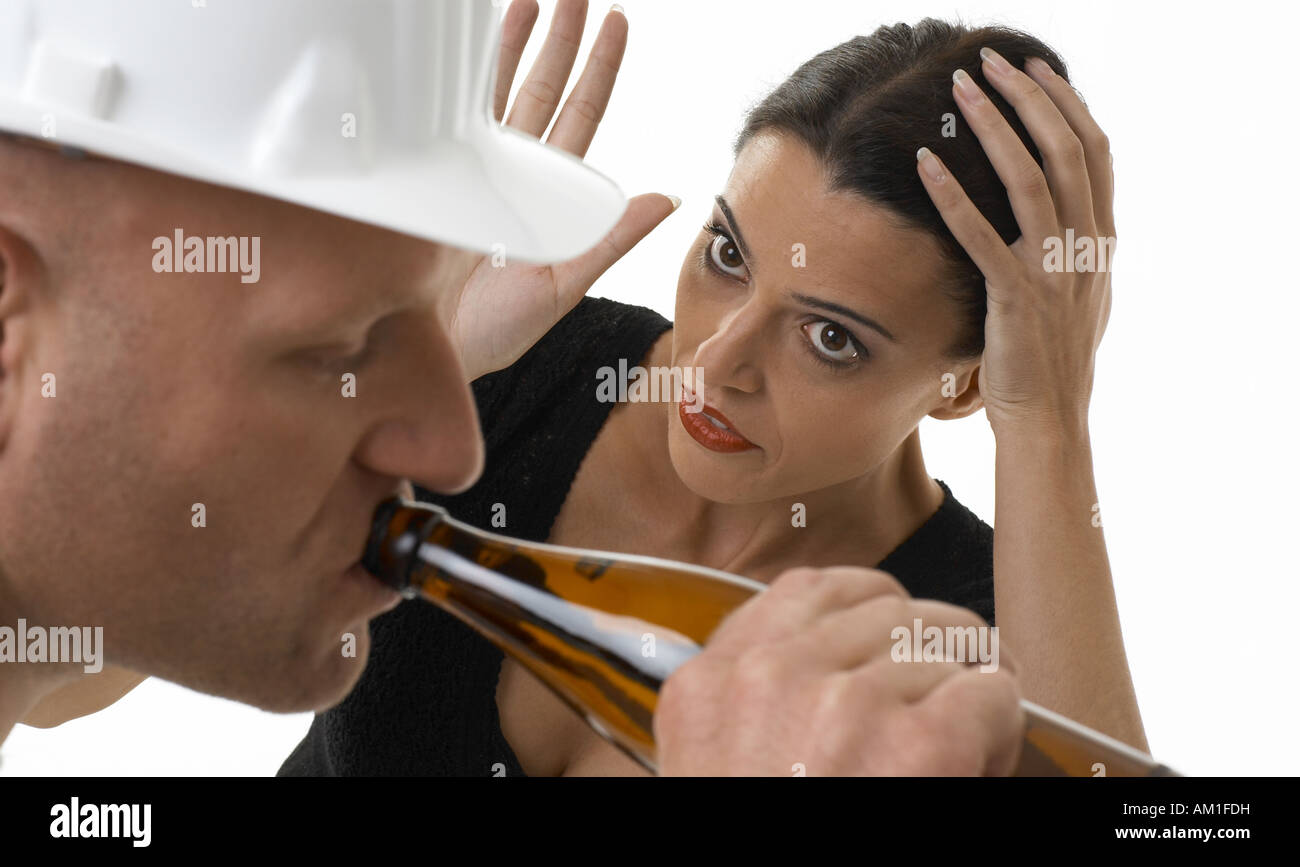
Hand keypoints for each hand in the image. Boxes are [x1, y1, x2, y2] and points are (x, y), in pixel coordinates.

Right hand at [447, 0, 677, 380]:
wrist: (430, 354)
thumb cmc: (497, 332)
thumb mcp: (563, 285)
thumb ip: (610, 238)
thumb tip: (668, 197)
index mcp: (549, 194)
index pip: (581, 114)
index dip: (598, 68)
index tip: (616, 21)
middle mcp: (512, 174)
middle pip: (541, 88)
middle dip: (558, 38)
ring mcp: (469, 171)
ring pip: (494, 92)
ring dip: (509, 43)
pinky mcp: (429, 177)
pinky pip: (442, 114)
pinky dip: (452, 76)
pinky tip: (455, 44)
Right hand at [654, 567, 1023, 775]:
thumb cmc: (758, 847)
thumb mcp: (720, 762)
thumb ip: (759, 695)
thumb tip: (844, 653)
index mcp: (713, 685)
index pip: (811, 588)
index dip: (871, 613)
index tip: (890, 647)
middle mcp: (773, 678)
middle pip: (892, 610)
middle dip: (926, 655)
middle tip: (937, 709)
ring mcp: (847, 704)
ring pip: (951, 641)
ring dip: (965, 690)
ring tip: (955, 749)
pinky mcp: (923, 745)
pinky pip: (992, 690)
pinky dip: (1000, 726)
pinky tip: (973, 765)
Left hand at [916, 50, 1114, 436]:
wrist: (1049, 418)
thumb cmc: (1051, 359)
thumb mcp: (1080, 295)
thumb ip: (1077, 250)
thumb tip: (1067, 215)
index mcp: (1101, 242)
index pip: (1094, 153)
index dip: (1067, 105)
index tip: (1038, 71)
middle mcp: (1086, 248)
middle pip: (1066, 151)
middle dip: (1031, 98)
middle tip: (996, 61)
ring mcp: (1055, 271)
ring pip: (1031, 180)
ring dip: (996, 127)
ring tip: (965, 90)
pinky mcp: (1017, 297)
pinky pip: (982, 236)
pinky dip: (953, 196)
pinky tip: (925, 164)